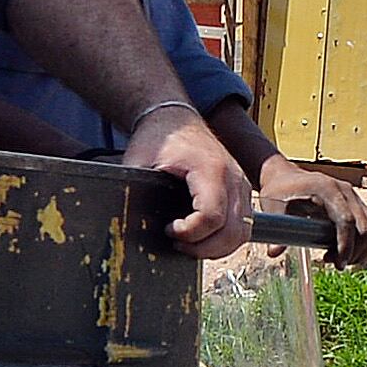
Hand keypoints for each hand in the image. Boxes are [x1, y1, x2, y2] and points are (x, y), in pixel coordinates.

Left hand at [126, 111, 251, 259]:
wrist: (175, 119)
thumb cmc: (159, 138)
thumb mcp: (139, 163)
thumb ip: (134, 193)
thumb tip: (123, 222)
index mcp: (210, 169)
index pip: (212, 217)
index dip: (190, 233)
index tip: (168, 230)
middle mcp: (233, 178)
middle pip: (232, 232)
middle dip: (203, 248)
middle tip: (177, 243)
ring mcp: (241, 185)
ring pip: (241, 233)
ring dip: (216, 247)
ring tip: (189, 243)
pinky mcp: (242, 191)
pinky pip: (243, 225)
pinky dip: (225, 238)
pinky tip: (201, 236)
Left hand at [260, 156, 366, 267]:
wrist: (286, 177)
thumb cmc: (278, 191)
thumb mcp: (272, 207)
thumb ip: (276, 228)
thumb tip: (273, 253)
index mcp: (328, 190)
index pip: (347, 220)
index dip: (346, 245)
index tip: (338, 264)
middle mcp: (347, 192)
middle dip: (356, 253)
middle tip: (336, 264)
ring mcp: (355, 198)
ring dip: (366, 251)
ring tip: (343, 260)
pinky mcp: (359, 205)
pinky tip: (354, 254)